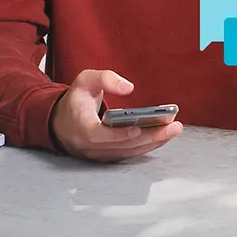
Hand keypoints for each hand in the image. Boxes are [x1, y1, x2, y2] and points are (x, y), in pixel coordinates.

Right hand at [49, 69, 183, 161]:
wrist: (62, 124)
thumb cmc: (76, 101)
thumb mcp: (85, 81)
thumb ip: (104, 78)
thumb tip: (128, 87)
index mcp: (80, 126)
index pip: (98, 135)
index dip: (117, 134)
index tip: (137, 129)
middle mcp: (89, 146)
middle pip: (122, 145)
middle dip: (149, 137)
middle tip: (172, 126)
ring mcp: (99, 155)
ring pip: (129, 152)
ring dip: (154, 142)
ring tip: (174, 129)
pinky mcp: (109, 157)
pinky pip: (130, 154)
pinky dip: (148, 145)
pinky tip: (164, 135)